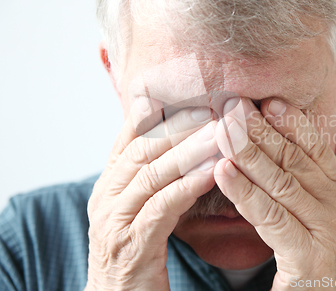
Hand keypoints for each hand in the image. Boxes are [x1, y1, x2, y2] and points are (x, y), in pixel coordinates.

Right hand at [85, 97, 218, 290]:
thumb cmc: (135, 250)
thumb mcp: (139, 206)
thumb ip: (153, 174)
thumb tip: (182, 141)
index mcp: (109, 184)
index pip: (131, 137)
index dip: (161, 112)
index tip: (192, 92)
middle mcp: (106, 197)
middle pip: (143, 148)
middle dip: (180, 125)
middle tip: (214, 107)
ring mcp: (114, 222)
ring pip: (152, 173)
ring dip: (189, 150)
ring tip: (220, 132)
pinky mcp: (130, 247)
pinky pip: (161, 208)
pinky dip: (187, 186)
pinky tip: (213, 171)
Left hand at [214, 97, 335, 290]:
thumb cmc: (319, 249)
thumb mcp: (329, 206)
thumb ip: (335, 169)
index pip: (315, 146)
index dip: (291, 121)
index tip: (266, 99)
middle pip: (293, 159)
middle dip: (260, 130)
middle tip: (233, 106)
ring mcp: (326, 229)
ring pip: (281, 183)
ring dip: (249, 154)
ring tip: (223, 131)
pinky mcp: (307, 255)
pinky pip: (270, 217)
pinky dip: (245, 192)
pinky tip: (224, 172)